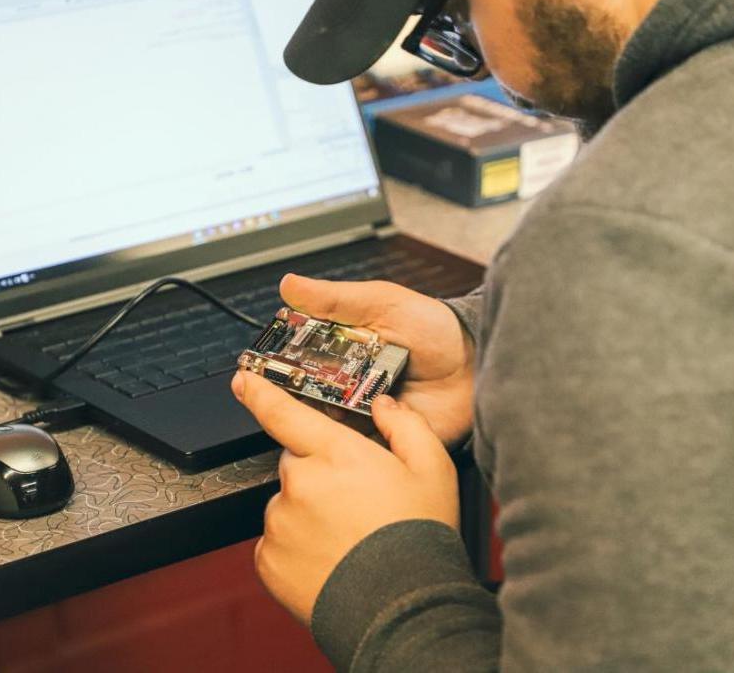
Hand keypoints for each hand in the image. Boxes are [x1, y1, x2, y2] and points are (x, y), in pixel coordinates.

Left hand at [232, 370, 458, 625]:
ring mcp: (280, 523)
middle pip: (296, 464)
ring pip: (287, 505)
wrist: (399, 609)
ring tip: (347, 538)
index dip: (259, 391)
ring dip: (308, 513)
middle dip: (318, 474)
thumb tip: (385, 405)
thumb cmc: (418, 538)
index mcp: (337, 454)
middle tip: (354, 502)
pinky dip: (296, 547)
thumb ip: (406, 426)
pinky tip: (330, 558)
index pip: (284, 412)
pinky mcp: (268, 560)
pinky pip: (276, 543)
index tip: (244, 379)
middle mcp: (300, 483)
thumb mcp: (433, 470)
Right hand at [279, 273, 474, 447]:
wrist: (477, 363)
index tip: (256, 368)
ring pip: (328, 424)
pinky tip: (350, 430)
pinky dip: (351, 444)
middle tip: (290, 392)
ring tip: (322, 409)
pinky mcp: (384, 440)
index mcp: (341, 352)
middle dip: (295, 397)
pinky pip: (359, 449)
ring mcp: (365, 413)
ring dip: (322, 421)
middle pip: (307, 397)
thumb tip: (289, 285)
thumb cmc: (434, 328)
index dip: (277, 365)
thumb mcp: (381, 302)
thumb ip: (334, 298)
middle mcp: (348, 385)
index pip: (297, 362)